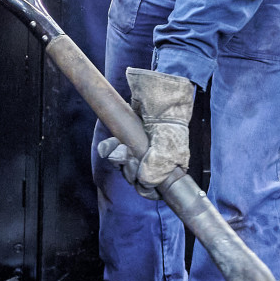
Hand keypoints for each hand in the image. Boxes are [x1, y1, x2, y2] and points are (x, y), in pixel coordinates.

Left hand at [96, 69, 194, 198]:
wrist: (160, 91)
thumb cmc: (169, 118)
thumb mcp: (169, 143)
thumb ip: (159, 166)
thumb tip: (145, 182)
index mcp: (170, 167)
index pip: (154, 189)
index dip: (144, 187)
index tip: (139, 176)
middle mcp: (155, 161)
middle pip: (136, 179)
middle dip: (129, 169)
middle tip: (129, 155)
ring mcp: (141, 151)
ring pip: (124, 166)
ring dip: (118, 158)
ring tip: (120, 146)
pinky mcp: (128, 139)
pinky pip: (114, 152)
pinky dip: (109, 149)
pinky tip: (110, 144)